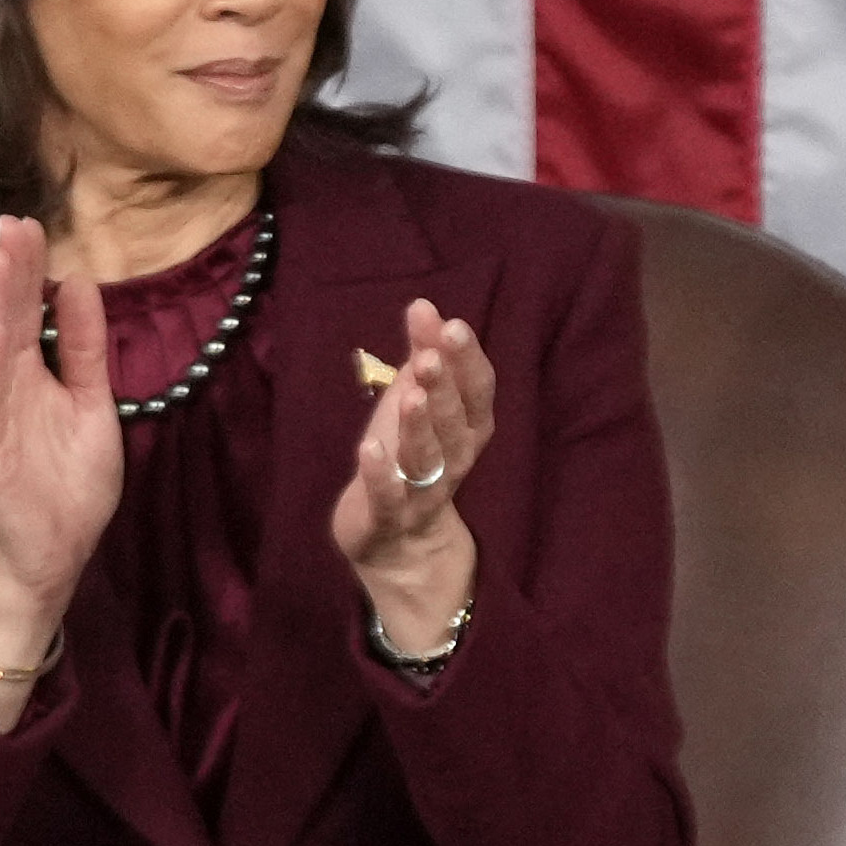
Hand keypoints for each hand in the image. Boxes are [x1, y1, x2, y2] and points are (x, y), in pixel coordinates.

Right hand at [0, 216, 121, 673]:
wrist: (53, 557)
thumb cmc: (70, 486)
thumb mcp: (93, 405)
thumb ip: (86, 349)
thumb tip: (80, 283)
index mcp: (31, 376)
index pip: (28, 312)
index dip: (29, 270)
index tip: (32, 224)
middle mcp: (4, 390)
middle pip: (7, 320)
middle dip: (9, 272)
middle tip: (12, 222)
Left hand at [327, 295, 493, 643]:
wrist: (396, 541)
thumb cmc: (408, 457)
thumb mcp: (417, 402)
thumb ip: (424, 355)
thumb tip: (424, 305)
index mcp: (466, 431)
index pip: (477, 394)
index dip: (468, 362)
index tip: (452, 325)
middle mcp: (452, 463)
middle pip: (455, 426)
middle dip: (445, 390)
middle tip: (431, 354)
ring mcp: (420, 495)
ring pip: (427, 461)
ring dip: (419, 428)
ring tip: (410, 394)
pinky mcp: (385, 520)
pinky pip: (388, 500)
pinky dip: (380, 476)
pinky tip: (368, 447)